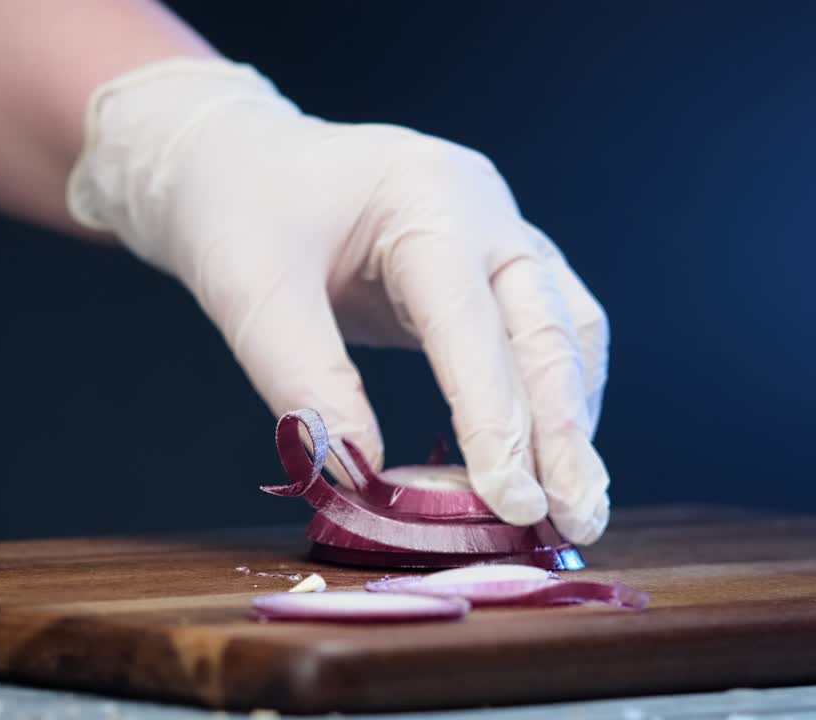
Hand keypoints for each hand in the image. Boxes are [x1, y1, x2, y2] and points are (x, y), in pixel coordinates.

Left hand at [67, 59, 610, 543]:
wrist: (239, 159)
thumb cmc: (238, 209)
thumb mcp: (250, 292)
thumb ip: (304, 381)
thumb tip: (362, 477)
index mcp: (426, 196)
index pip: (475, 325)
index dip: (497, 420)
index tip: (515, 504)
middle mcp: (483, 210)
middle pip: (548, 329)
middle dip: (565, 434)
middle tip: (576, 520)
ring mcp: (499, 232)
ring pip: (567, 330)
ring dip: (572, 419)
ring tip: (575, 502)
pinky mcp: (494, 266)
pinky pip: (548, 331)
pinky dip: (554, 396)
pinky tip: (547, 454)